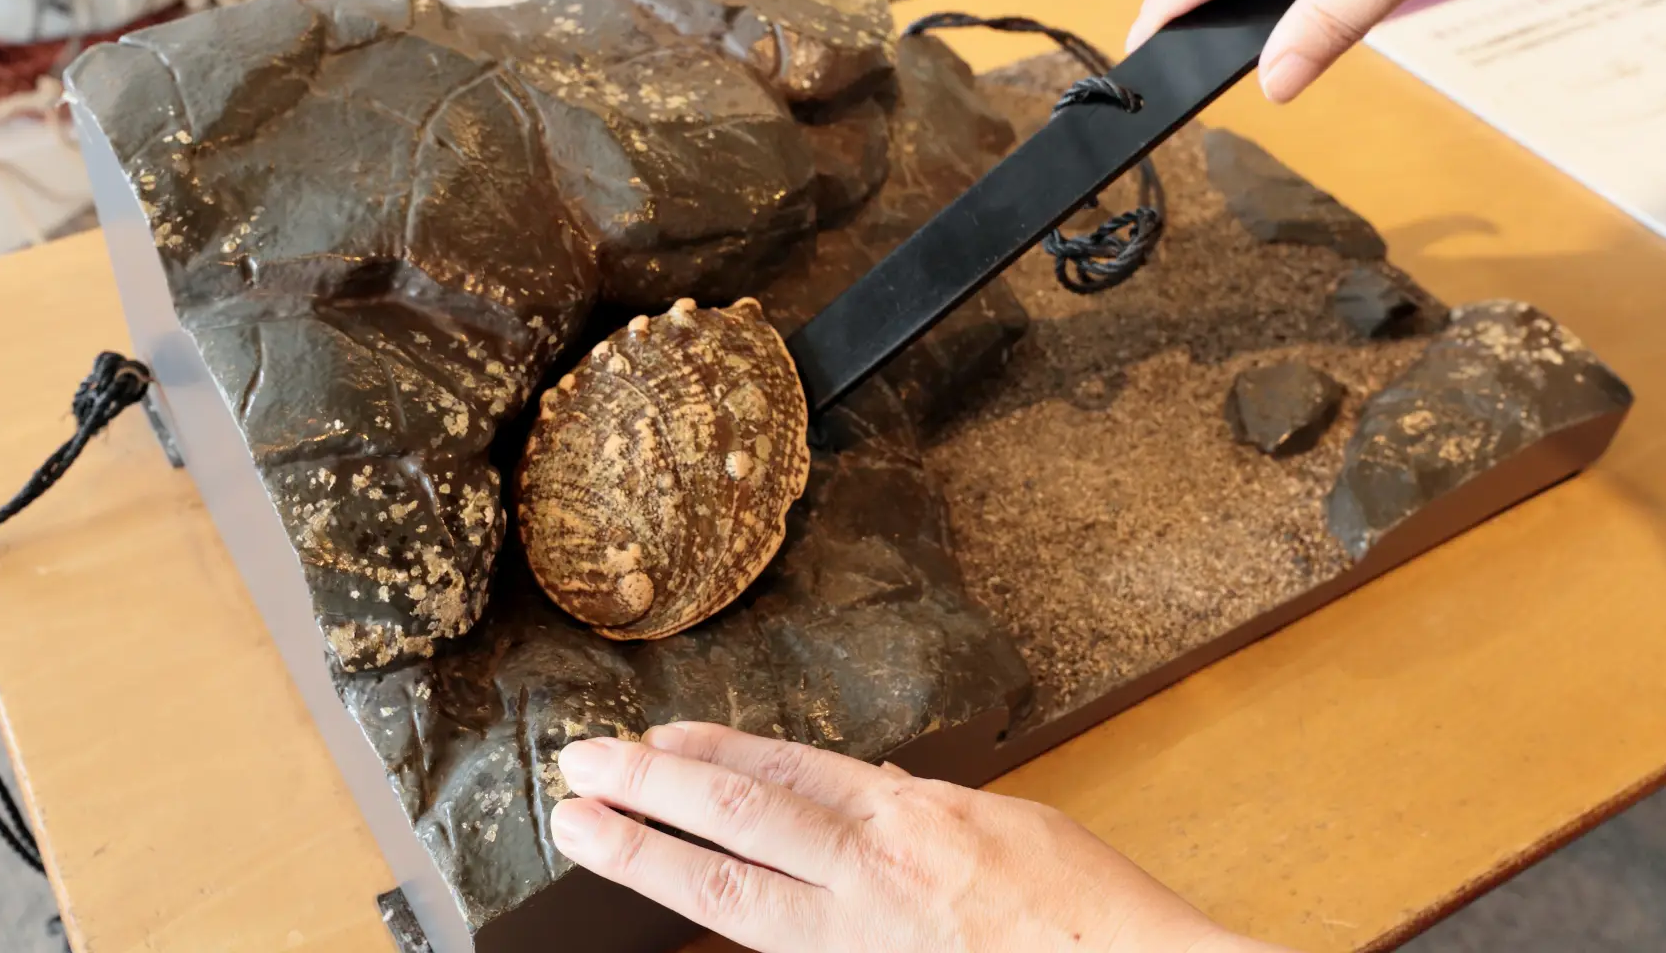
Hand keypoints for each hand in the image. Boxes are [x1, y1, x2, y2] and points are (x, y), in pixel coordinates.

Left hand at [551, 722, 1283, 952]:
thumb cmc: (1086, 912)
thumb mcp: (1006, 826)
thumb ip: (919, 806)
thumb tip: (861, 785)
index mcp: (912, 819)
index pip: (786, 769)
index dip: (709, 749)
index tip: (652, 736)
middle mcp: (876, 875)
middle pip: (740, 819)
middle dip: (651, 788)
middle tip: (579, 767)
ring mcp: (864, 941)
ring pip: (735, 895)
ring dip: (650, 859)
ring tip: (584, 831)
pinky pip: (780, 950)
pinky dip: (723, 929)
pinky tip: (674, 912)